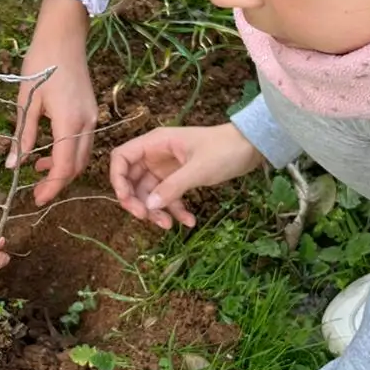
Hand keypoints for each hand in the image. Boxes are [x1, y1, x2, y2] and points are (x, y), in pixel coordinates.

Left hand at [12, 0, 96, 205]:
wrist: (64, 35)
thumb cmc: (41, 63)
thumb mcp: (27, 101)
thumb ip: (22, 135)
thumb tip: (13, 165)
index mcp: (70, 123)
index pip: (64, 168)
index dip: (51, 188)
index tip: (36, 200)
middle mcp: (86, 124)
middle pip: (76, 167)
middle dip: (58, 184)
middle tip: (36, 192)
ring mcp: (92, 117)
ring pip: (82, 156)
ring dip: (64, 169)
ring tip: (38, 173)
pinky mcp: (91, 111)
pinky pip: (83, 143)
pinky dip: (69, 155)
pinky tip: (49, 153)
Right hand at [110, 123, 262, 229]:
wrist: (252, 147)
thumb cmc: (225, 149)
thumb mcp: (198, 169)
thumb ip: (172, 188)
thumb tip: (149, 206)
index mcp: (155, 143)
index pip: (121, 157)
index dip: (117, 179)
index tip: (126, 200)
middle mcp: (156, 155)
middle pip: (132, 180)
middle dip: (136, 201)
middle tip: (146, 218)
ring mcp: (167, 168)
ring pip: (149, 193)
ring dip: (156, 211)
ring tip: (169, 226)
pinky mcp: (179, 179)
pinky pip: (168, 197)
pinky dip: (175, 211)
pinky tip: (189, 222)